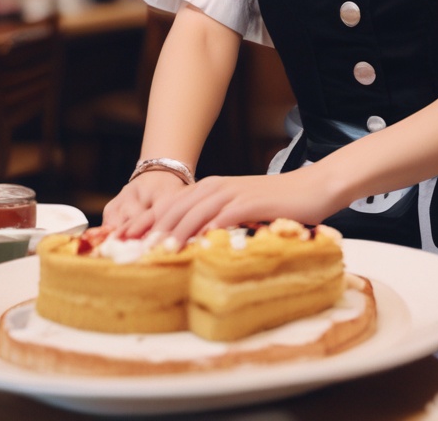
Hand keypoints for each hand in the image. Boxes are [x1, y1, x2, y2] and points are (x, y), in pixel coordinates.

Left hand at [112, 169, 343, 246]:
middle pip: (177, 207)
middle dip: (152, 228)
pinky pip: (225, 215)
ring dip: (176, 230)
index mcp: (211, 188)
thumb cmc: (276, 204)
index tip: (126, 240)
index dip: (146, 221)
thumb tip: (189, 244)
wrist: (311, 188)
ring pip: (196, 211)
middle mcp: (218, 187)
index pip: (171, 204)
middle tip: (133, 249)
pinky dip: (209, 228)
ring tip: (160, 251)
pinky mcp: (252, 202)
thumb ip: (214, 220)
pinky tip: (198, 243)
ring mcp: (234, 193)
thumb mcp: (238, 210)